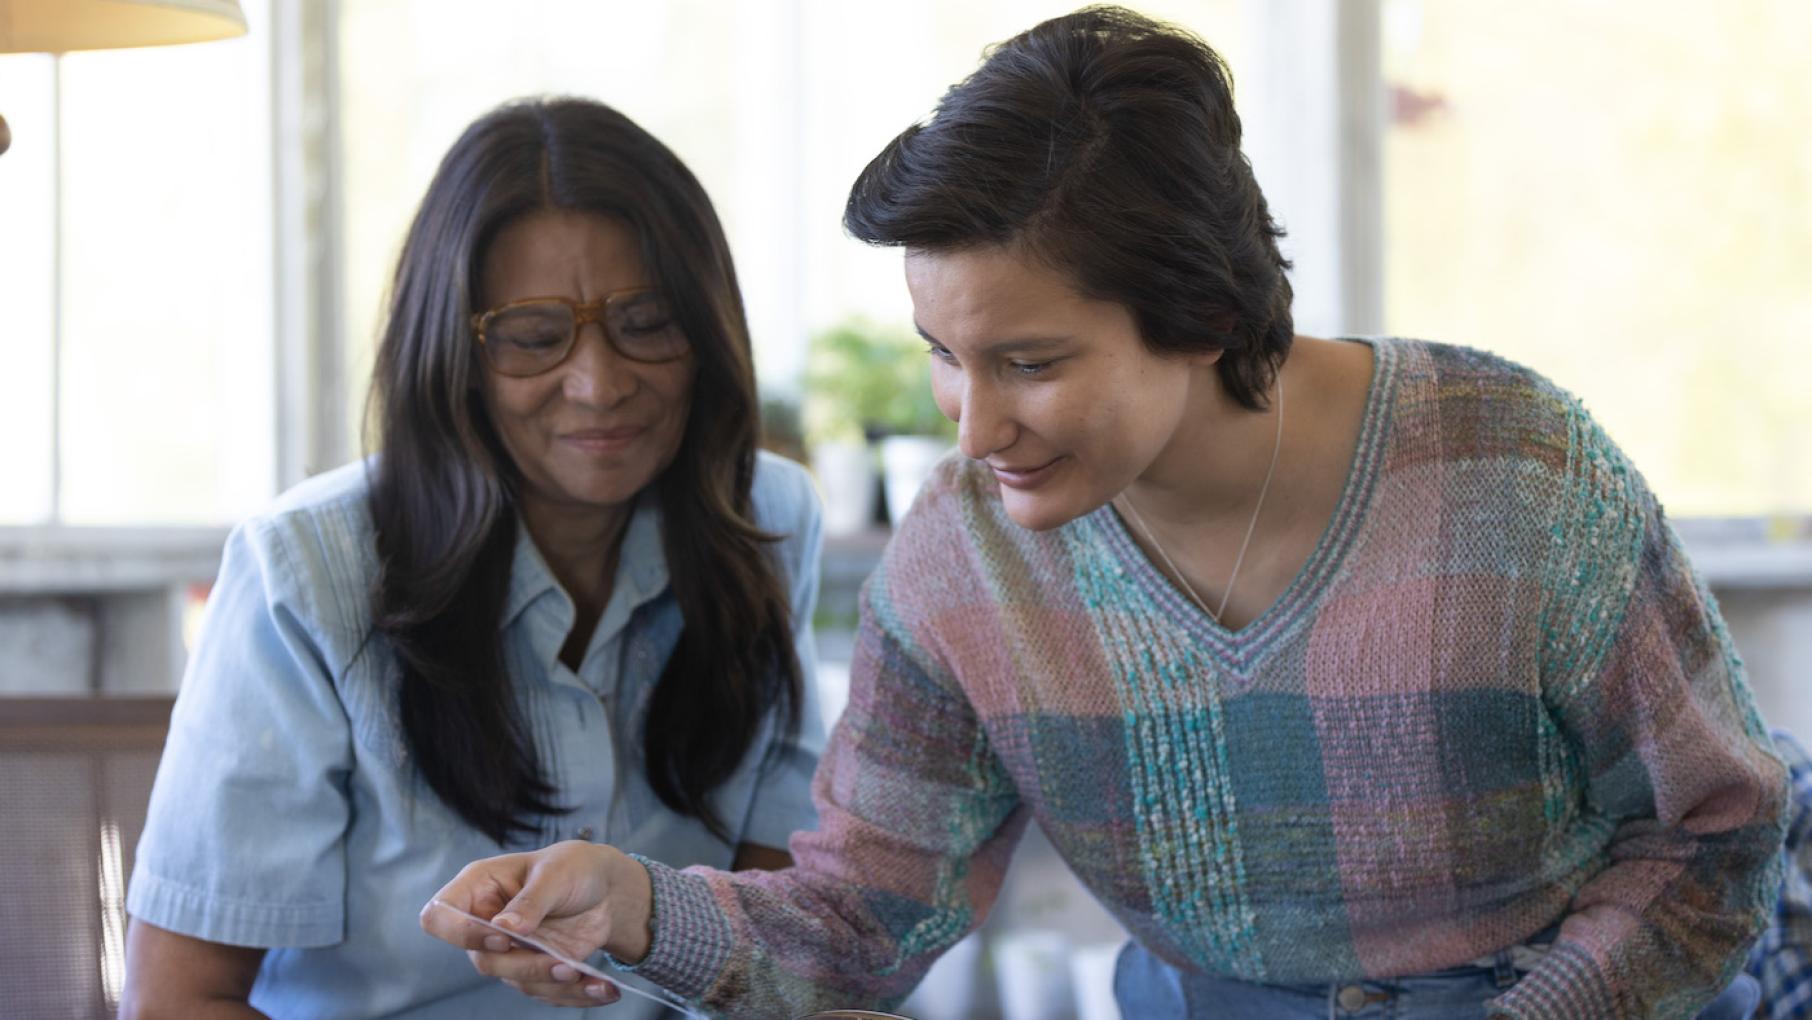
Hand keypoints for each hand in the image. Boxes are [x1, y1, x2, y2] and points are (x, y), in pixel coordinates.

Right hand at [420, 840, 654, 1007]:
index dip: (460, 933)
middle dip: (526, 966)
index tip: (501, 938)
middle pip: (484, 961)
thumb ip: (531, 900)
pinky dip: (577, 995)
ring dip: (554, 984)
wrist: (607, 889)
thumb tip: (504, 928)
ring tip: (589, 976)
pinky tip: (604, 990)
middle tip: (564, 965)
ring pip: (517, 982)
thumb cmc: (574, 867)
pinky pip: (547, 993)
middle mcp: (486, 923)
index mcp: (478, 888)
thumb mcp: (556, 872)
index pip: (440, 916)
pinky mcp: (535, 970)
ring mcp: (509, 951)